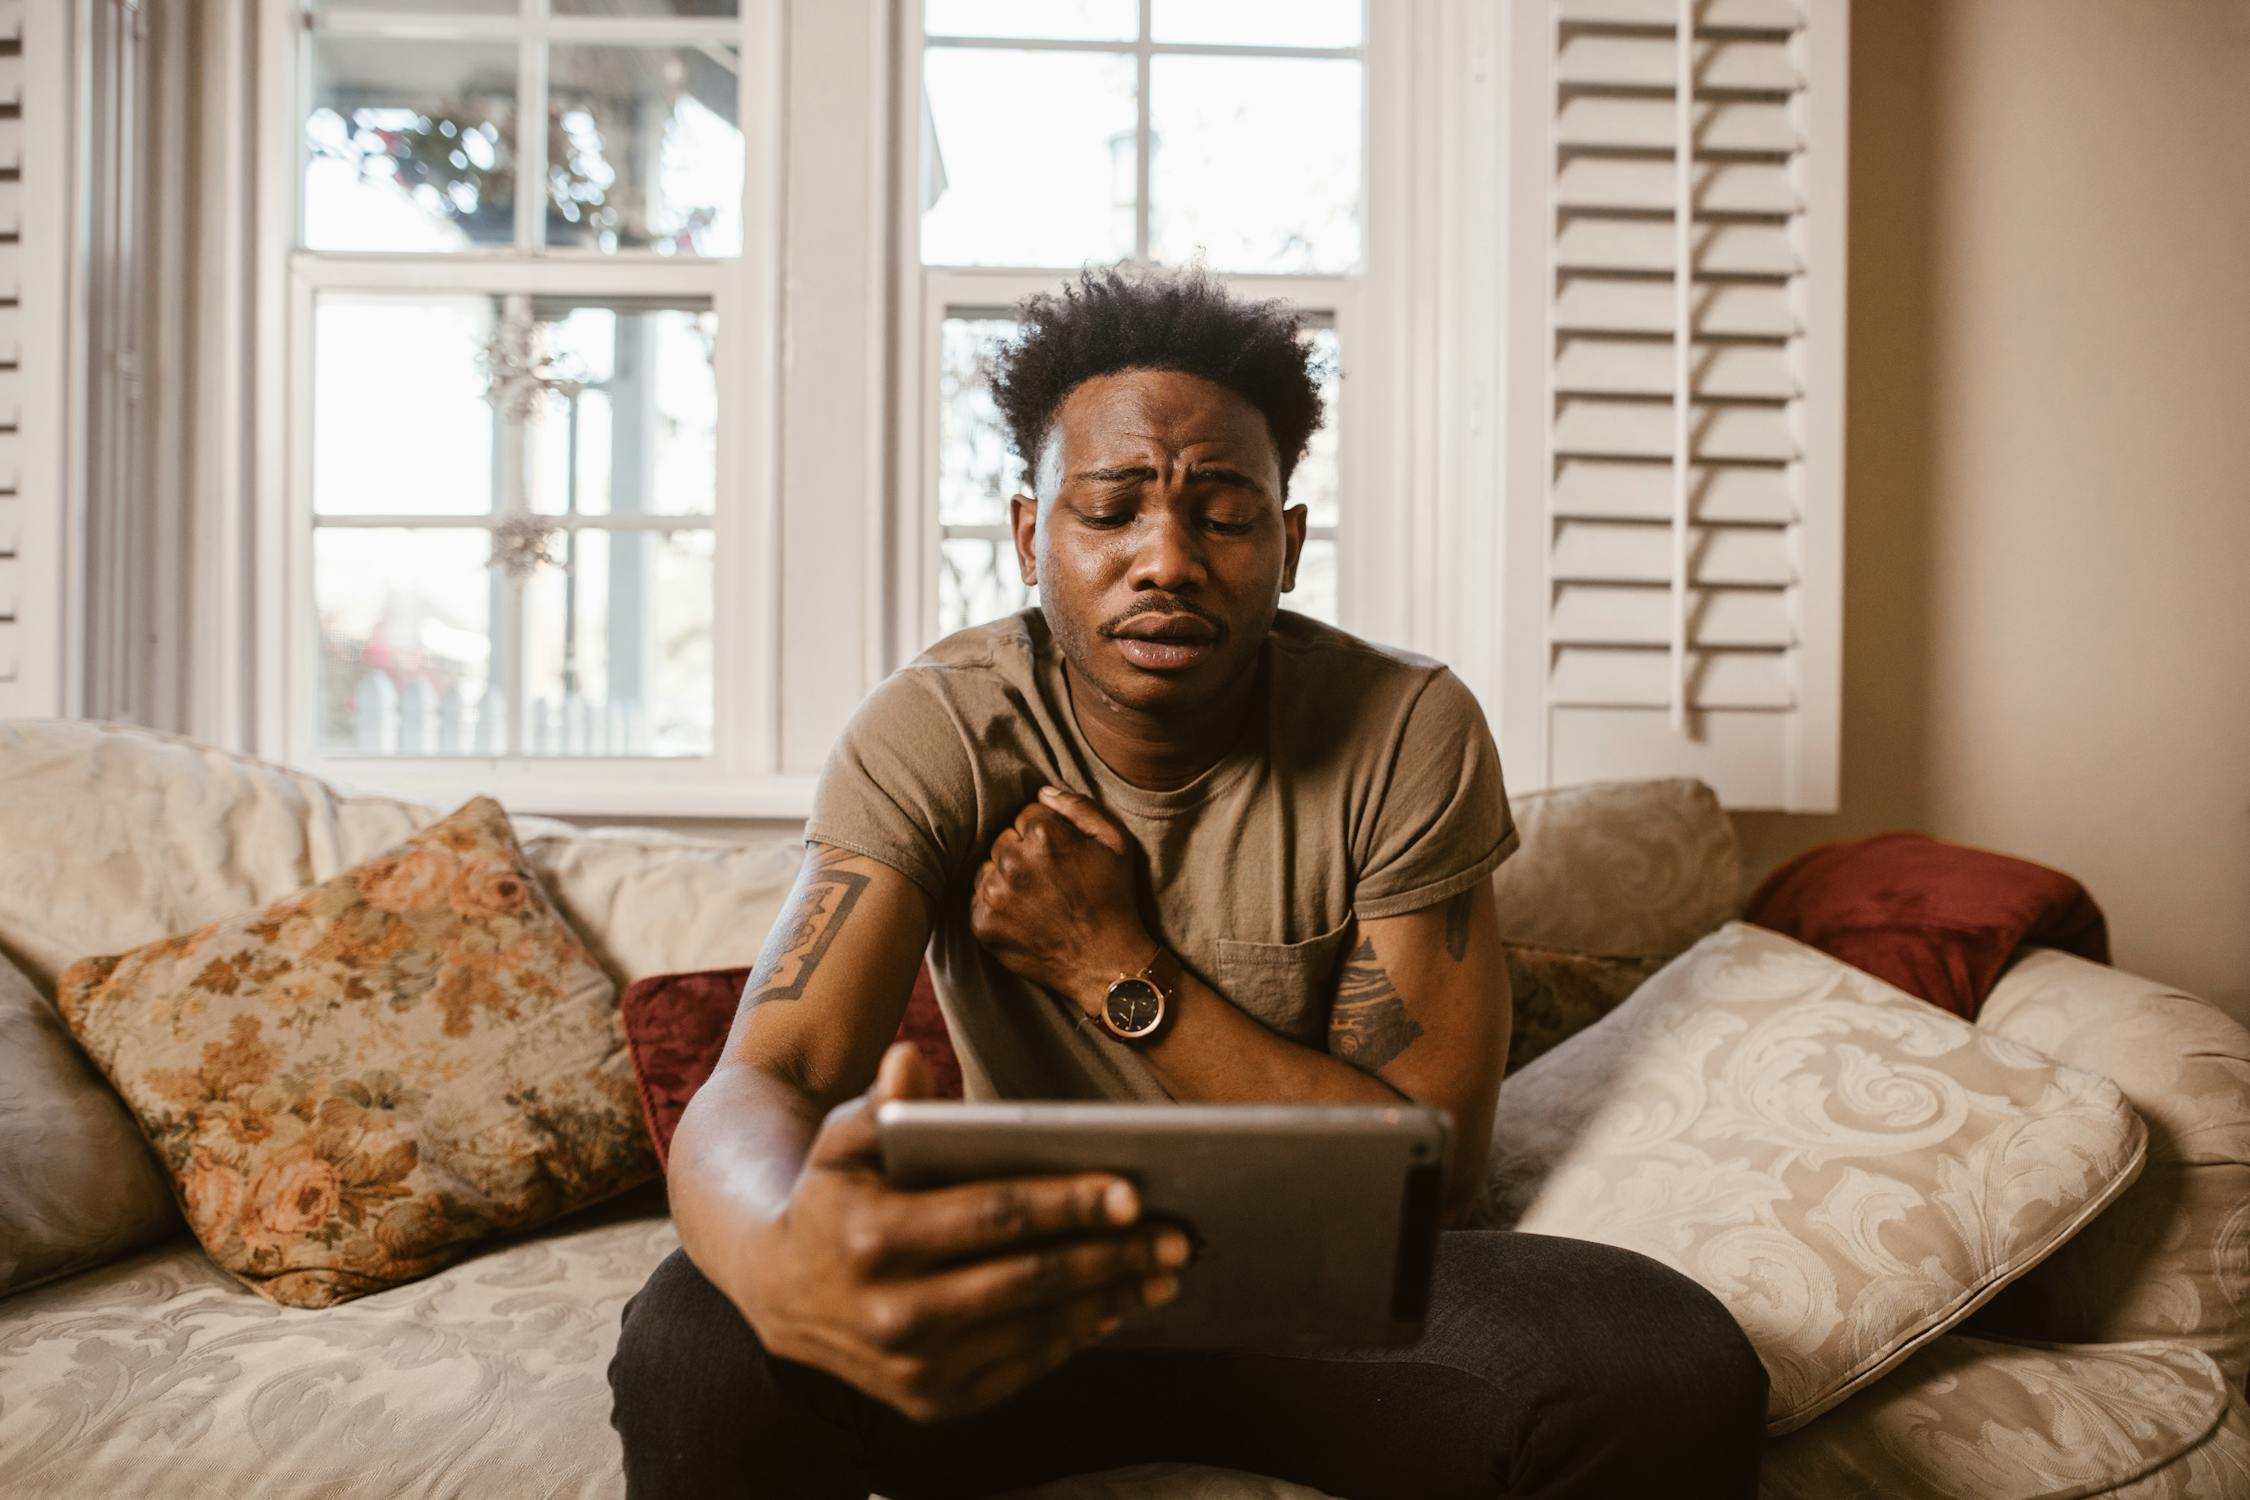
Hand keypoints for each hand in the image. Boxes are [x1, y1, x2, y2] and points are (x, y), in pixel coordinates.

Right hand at [738, 1043, 1188, 1422]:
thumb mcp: (842, 1141)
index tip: (1132, 1192)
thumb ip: (881, 1104)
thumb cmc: (834, 1196)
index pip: (992, 1216)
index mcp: (874, 1239)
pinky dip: (1074, 1337)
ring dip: (1108, 1301)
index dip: (1067, 1204)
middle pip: (1028, 1280)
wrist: (779, 1291)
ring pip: (1034, 1332)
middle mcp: (892, 1314)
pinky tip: (1113, 1307)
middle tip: (1175, 1236)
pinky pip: (1022, 1369)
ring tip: (1162, 1272)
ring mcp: (913, 1369)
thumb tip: (909, 1062)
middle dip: (1110, 1257)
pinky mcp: (932, 1403)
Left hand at [969, 785, 1152, 1005]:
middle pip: (1004, 839)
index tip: (1062, 856)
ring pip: (988, 868)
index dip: (1047, 834)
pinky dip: (996, 905)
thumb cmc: (1114, 899)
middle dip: (1023, 853)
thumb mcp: (1115, 842)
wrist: (1106, 962)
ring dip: (1006, 877)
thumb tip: (1042, 791)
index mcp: (1044, 836)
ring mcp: (994, 894)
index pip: (1027, 815)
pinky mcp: (982, 923)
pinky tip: (1024, 916)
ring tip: (1037, 898)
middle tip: (1050, 879)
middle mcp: (1013, 861)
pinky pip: (978, 898)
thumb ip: (1078, 807)